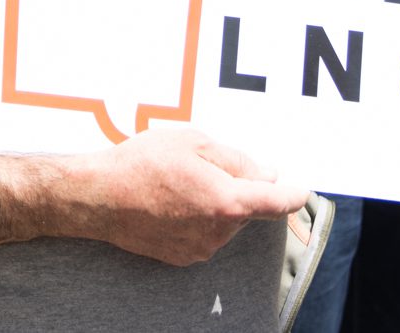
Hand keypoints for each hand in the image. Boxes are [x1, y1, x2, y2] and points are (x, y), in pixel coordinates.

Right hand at [65, 128, 308, 265]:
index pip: (278, 202)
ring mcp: (201, 248)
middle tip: (204, 165)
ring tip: (179, 183)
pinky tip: (171, 202)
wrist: (98, 198)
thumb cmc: (142, 164)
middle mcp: (219, 232)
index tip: (301, 189)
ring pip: (226, 221)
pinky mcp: (183, 257)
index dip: (294, 193)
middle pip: (248, 208)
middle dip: (238, 187)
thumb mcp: (194, 143)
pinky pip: (205, 234)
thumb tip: (267, 174)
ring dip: (216, 202)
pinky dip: (198, 218)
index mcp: (228, 201)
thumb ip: (238, 160)